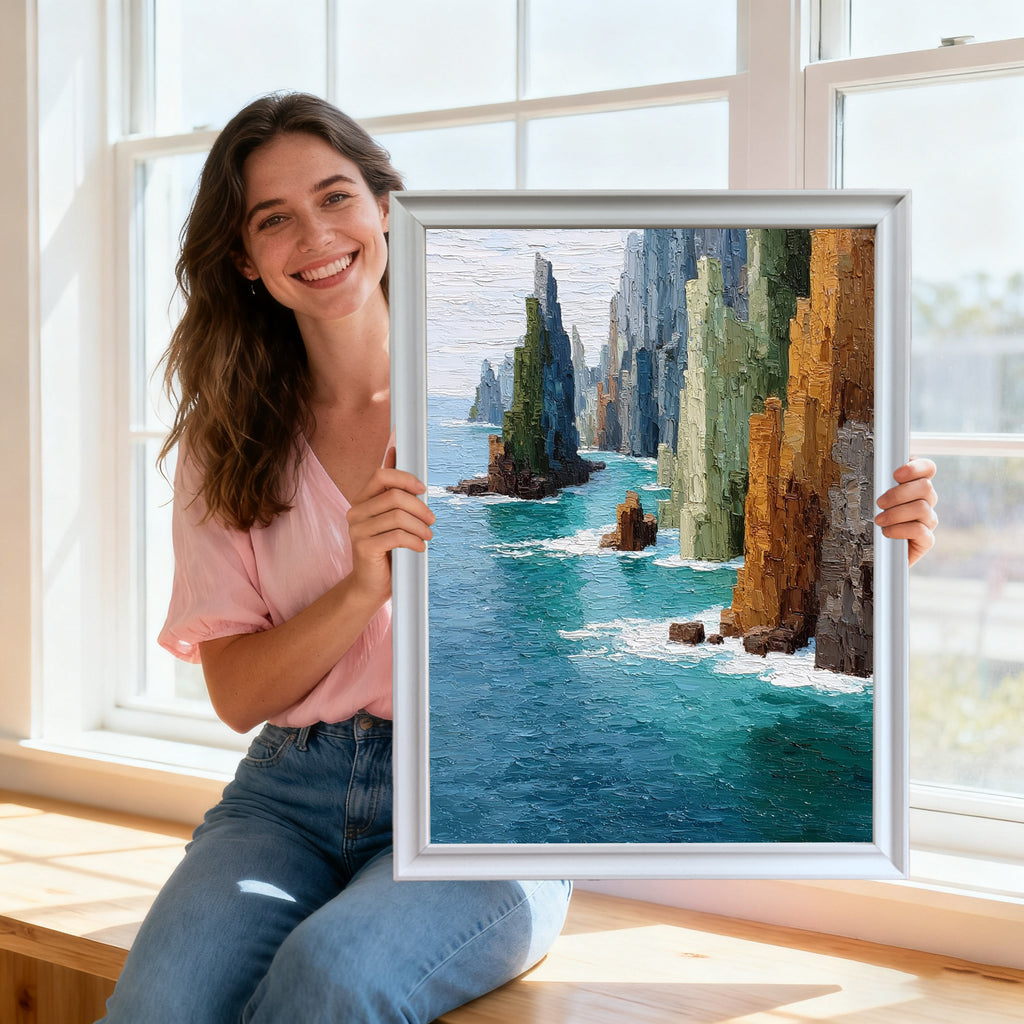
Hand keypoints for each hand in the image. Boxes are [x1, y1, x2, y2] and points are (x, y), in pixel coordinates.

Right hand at [346, 447, 434, 604]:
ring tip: (427, 536)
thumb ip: (392, 491)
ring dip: (420, 526)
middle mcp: (355, 512)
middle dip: (419, 507)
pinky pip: (397, 536)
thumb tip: (394, 451)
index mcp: (362, 501)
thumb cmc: (384, 550)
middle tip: (431, 520)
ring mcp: (357, 530)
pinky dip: (414, 541)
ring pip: (398, 517)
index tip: (422, 489)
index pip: (381, 475)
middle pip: (394, 496)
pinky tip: (419, 547)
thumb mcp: (390, 518)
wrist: (369, 585)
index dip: (405, 478)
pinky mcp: (364, 547)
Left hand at [874, 458, 937, 566]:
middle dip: (898, 493)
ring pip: (922, 508)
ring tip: (879, 520)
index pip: (928, 468)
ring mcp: (928, 521)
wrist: (873, 552)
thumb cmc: (871, 521)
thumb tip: (878, 467)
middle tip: (879, 502)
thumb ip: (881, 482)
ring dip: (896, 513)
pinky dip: (900, 530)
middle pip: (925, 487)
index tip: (896, 474)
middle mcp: (926, 501)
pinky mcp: (926, 540)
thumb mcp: (872, 497)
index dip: (916, 467)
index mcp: (915, 486)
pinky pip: (920, 531)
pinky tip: (886, 532)